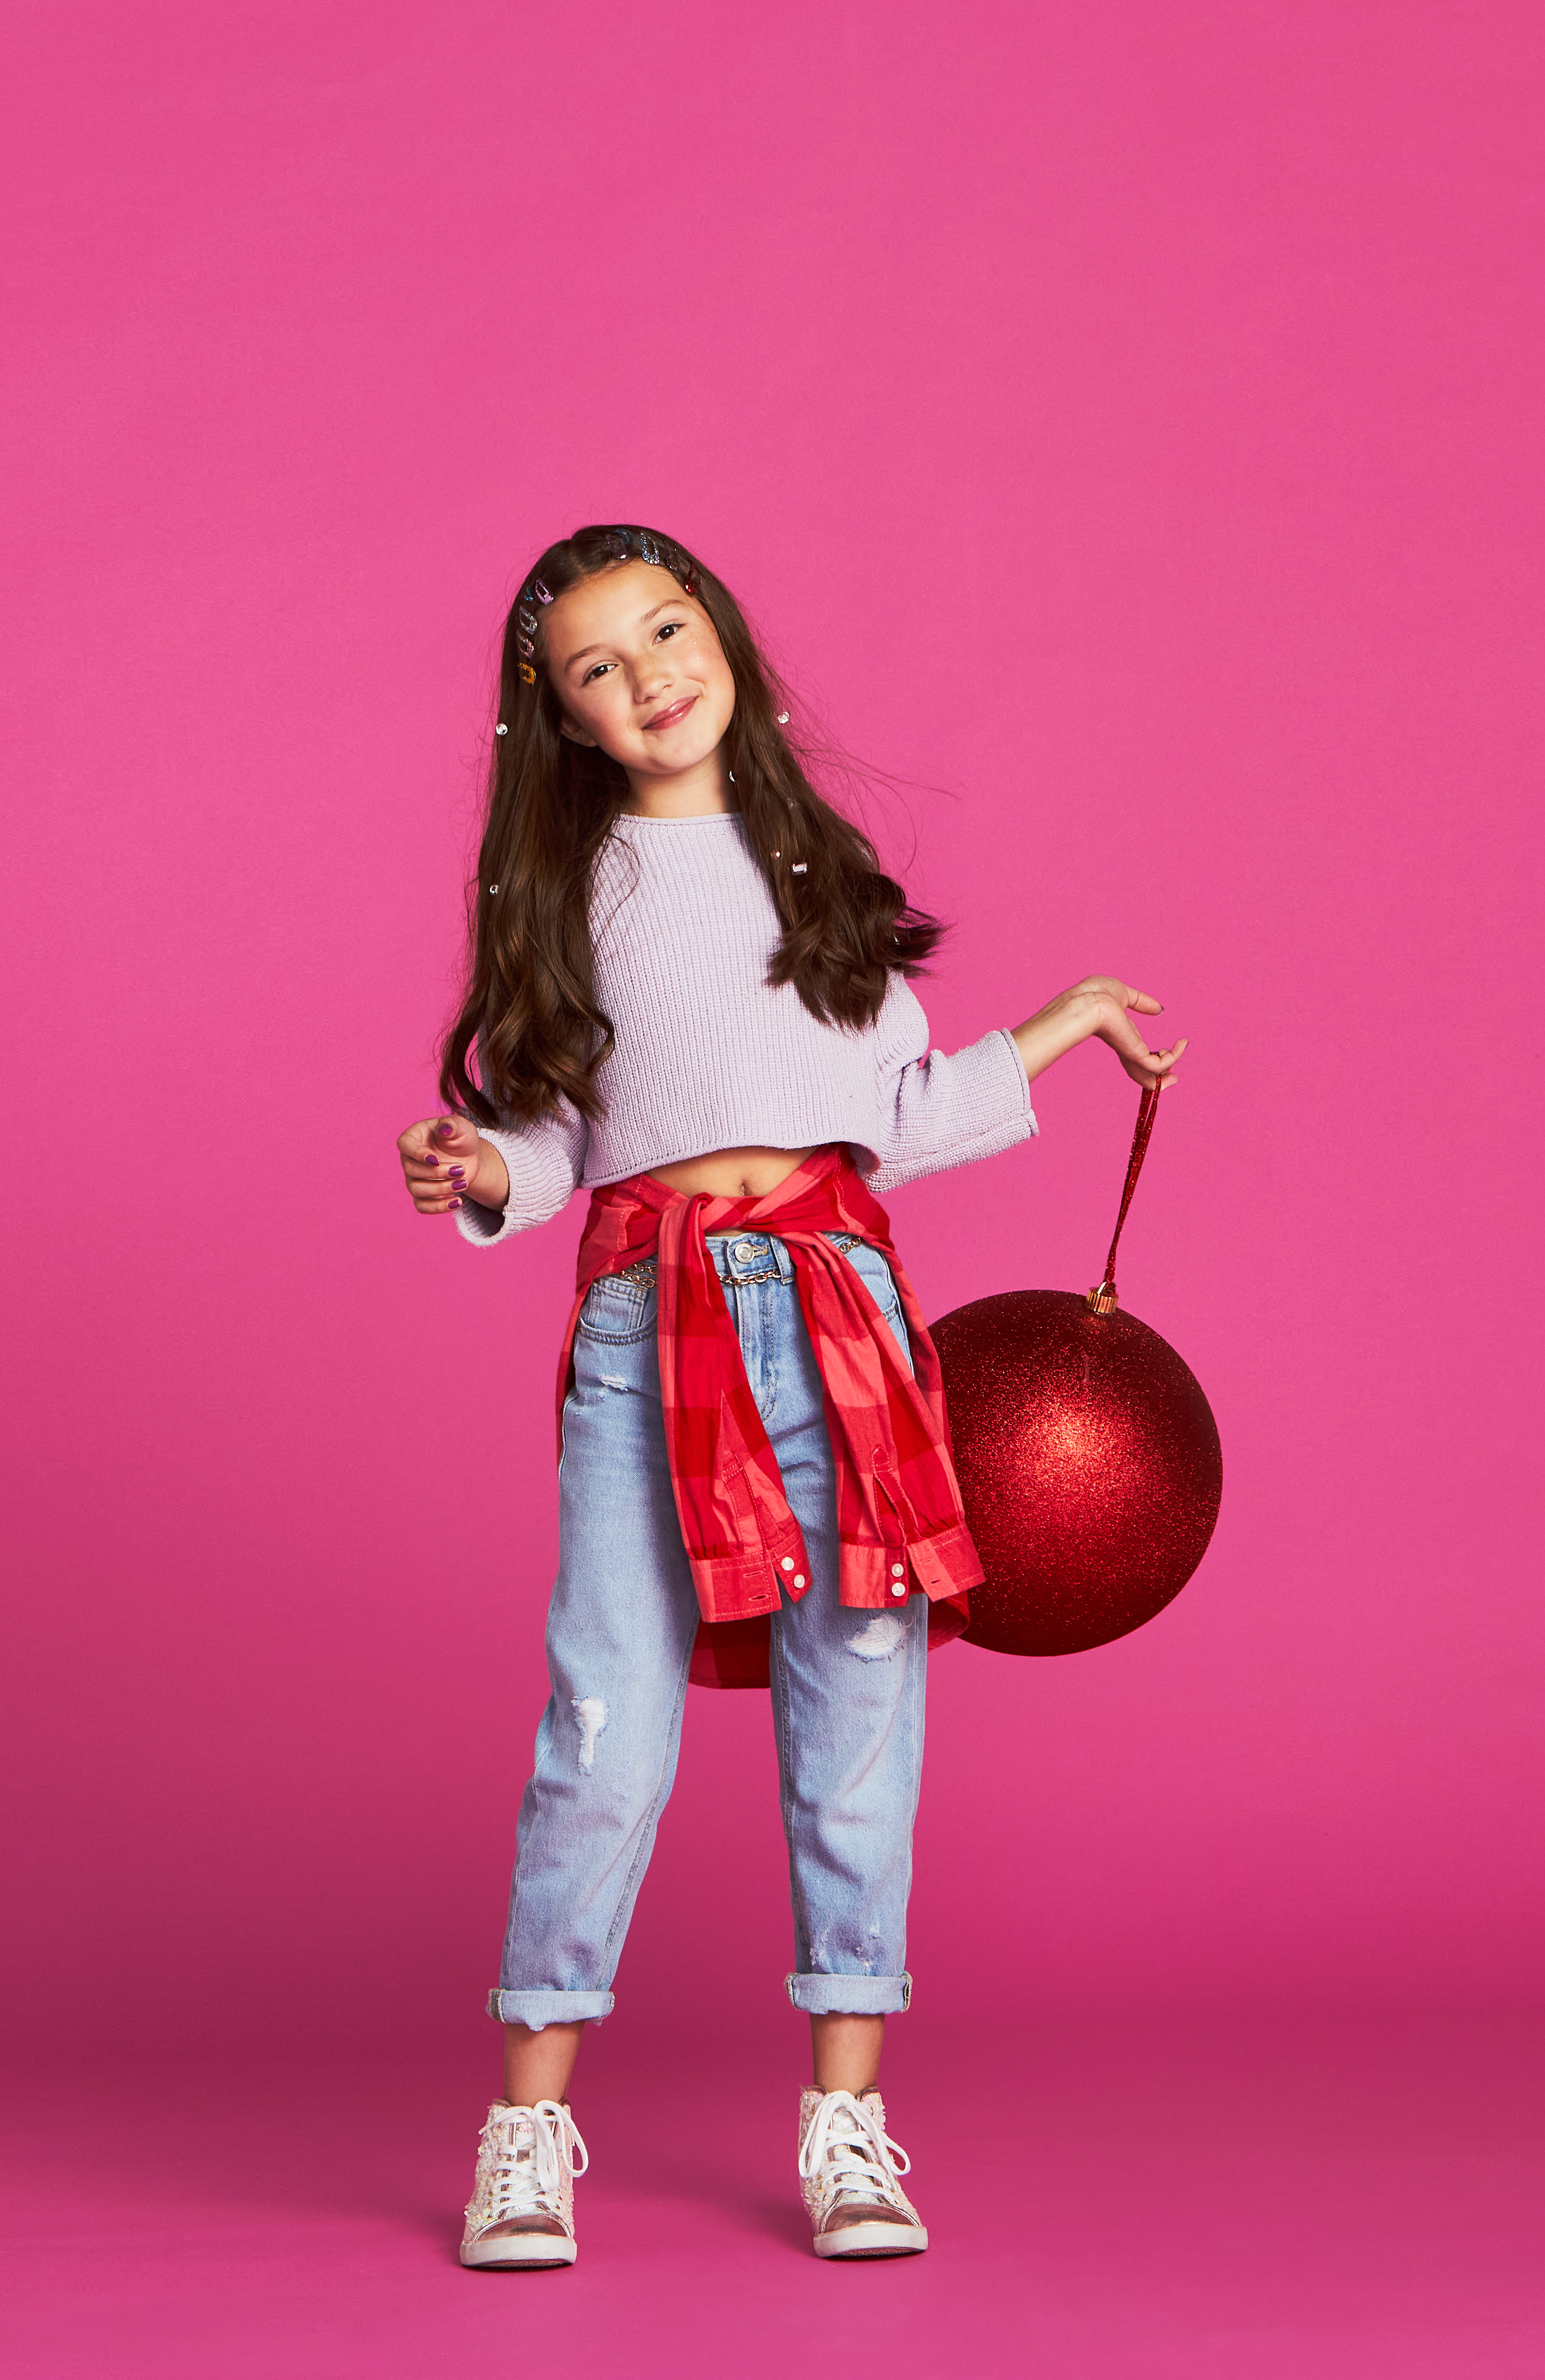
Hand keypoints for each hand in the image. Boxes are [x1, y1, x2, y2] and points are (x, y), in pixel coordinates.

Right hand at [396, 1115, 509, 1215]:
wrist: (469, 1157)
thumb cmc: (460, 1138)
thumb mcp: (461, 1127)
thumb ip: (452, 1125)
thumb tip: (443, 1130)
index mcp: (414, 1137)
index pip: (405, 1145)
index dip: (417, 1154)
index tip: (436, 1159)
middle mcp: (409, 1159)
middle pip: (411, 1170)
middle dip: (437, 1173)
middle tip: (461, 1170)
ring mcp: (413, 1178)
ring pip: (416, 1189)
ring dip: (440, 1189)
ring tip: (463, 1183)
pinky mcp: (422, 1195)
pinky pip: (422, 1206)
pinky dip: (438, 1207)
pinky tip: (457, 1201)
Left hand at [1011, 977, 1187, 1091]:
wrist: (1089, 1000)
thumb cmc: (1097, 994)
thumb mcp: (1124, 994)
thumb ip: (1142, 1003)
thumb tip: (1159, 1009)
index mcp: (1119, 1034)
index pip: (1135, 1054)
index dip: (1150, 1057)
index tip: (1165, 1051)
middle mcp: (1124, 1047)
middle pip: (1140, 1073)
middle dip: (1157, 1079)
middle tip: (1174, 1078)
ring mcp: (1129, 1053)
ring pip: (1148, 1078)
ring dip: (1165, 1078)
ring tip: (1178, 1065)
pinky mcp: (1135, 1054)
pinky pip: (1158, 1066)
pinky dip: (1174, 1057)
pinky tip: (1182, 1043)